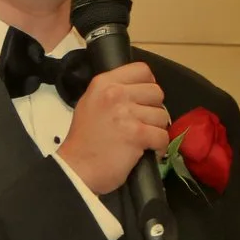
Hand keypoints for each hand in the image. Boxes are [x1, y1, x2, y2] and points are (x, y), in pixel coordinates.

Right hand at [56, 63, 170, 194]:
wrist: (76, 168)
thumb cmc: (83, 140)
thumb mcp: (90, 104)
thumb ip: (111, 92)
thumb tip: (139, 91)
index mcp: (103, 83)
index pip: (141, 70)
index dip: (147, 85)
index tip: (141, 100)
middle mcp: (115, 94)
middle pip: (156, 92)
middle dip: (152, 110)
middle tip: (139, 123)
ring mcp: (126, 113)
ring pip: (162, 116)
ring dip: (155, 130)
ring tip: (140, 139)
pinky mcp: (137, 134)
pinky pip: (162, 136)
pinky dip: (158, 147)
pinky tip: (147, 151)